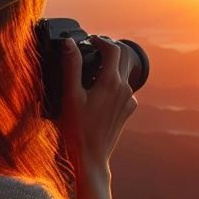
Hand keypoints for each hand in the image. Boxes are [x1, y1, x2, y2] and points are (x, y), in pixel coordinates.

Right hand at [58, 35, 137, 176]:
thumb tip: (69, 43)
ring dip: (112, 67)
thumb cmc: (78, 129)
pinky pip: (124, 89)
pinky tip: (99, 91)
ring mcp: (128, 100)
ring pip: (124, 74)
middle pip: (123, 58)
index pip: (113, 49)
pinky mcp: (127, 110)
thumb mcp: (70, 95)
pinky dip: (114, 83)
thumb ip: (71, 66)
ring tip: (93, 70)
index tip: (89, 40)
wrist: (92, 157)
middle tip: (93, 50)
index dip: (100, 40)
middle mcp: (125, 89)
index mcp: (111, 82)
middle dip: (109, 50)